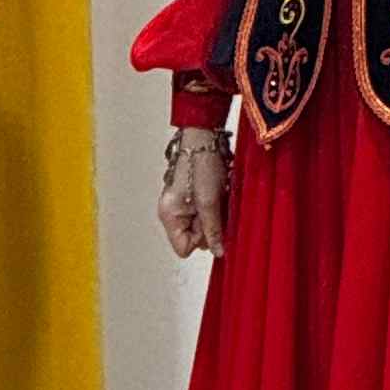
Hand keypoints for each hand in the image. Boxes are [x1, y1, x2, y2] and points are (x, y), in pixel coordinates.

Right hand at [160, 127, 230, 259]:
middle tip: (215, 205)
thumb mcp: (209, 202)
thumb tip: (218, 251)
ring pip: (205, 225)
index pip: (184, 248)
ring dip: (217, 214)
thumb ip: (213, 229)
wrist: (205, 138)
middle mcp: (174, 213)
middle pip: (196, 237)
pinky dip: (218, 206)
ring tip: (218, 196)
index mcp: (169, 216)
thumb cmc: (201, 163)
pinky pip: (209, 213)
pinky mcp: (195, 197)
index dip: (202, 240)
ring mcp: (184, 205)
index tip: (210, 222)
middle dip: (210, 225)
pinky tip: (220, 193)